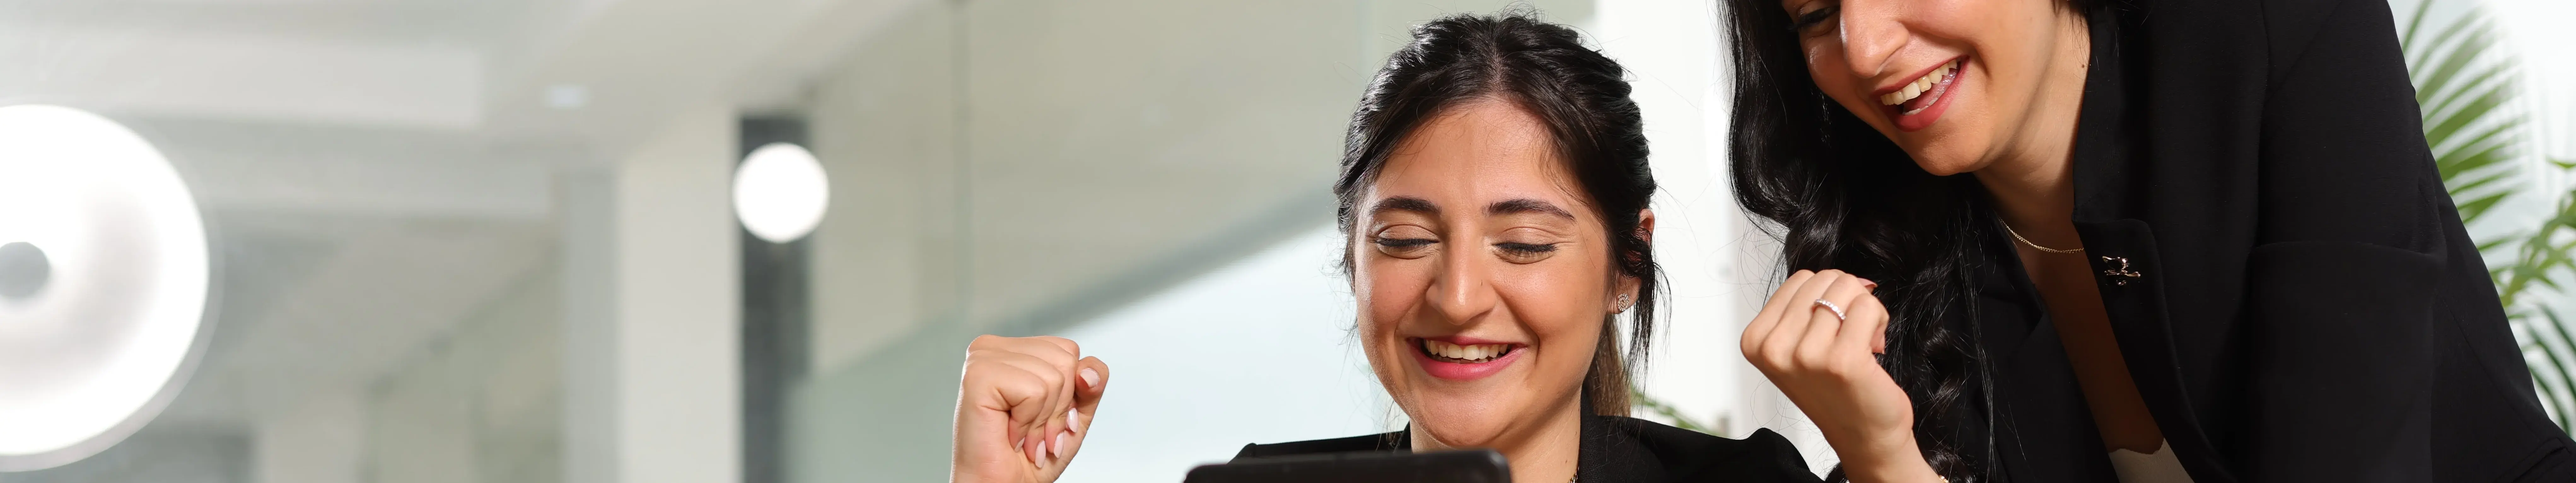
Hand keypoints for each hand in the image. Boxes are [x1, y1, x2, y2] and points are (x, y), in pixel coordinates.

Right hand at [952, 335, 1109, 482]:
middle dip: (1058, 407)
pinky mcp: (978, 376)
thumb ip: (1090, 384)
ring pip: (1053, 376)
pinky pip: (1034, 390)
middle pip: (1065, 358)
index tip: (1045, 422)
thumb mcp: (1073, 414)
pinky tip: (1009, 435)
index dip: (1069, 393)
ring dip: (1042, 421)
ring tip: (1022, 437)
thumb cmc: (1029, 455)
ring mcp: (983, 358)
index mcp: (1013, 350)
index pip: (1069, 350)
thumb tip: (1087, 371)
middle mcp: (994, 347)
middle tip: (1033, 434)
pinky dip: (1028, 422)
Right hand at [1740, 270, 1937, 482]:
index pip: (1800, 279)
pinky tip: (1873, 346)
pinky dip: (1879, 319)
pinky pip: (1868, 305)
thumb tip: (1838, 277)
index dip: (1824, 295)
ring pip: (1847, 287)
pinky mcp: (1842, 361)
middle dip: (1845, 299)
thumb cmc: (1834, 388)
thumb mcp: (1795, 347)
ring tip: (1862, 339)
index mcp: (1756, 341)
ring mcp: (1807, 355)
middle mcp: (1775, 349)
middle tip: (1849, 334)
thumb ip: (1801, 309)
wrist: (1862, 434)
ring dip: (1864, 308)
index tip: (1828, 328)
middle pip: (1823, 279)